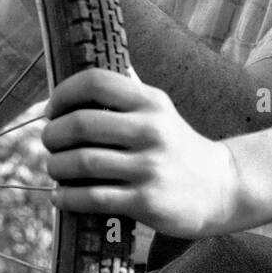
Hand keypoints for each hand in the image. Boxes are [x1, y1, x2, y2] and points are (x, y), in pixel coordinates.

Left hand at [41, 68, 241, 237]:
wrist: (222, 188)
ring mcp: (149, 166)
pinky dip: (66, 197)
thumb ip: (128, 92)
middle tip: (49, 142)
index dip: (63, 93)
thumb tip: (88, 71)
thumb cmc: (178, 146)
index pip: (95, 81)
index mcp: (151, 101)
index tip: (53, 110)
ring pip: (81, 163)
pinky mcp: (147, 201)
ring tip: (54, 168)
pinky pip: (93, 197)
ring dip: (55, 166)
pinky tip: (60, 196)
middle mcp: (150, 129)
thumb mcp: (161, 111)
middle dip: (52, 135)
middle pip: (80, 123)